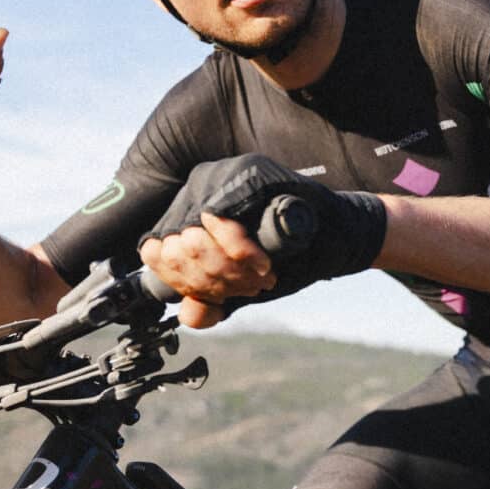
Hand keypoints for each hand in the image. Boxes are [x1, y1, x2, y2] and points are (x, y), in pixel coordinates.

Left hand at [143, 154, 386, 310]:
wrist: (335, 238)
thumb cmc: (288, 258)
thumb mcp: (240, 287)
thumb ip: (211, 302)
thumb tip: (189, 314)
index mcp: (187, 216)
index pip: (153, 253)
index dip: (182, 282)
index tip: (217, 296)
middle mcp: (195, 190)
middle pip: (172, 248)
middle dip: (210, 281)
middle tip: (248, 287)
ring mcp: (218, 177)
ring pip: (191, 236)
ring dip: (227, 270)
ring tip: (259, 277)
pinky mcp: (243, 174)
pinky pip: (217, 217)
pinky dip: (239, 250)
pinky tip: (262, 264)